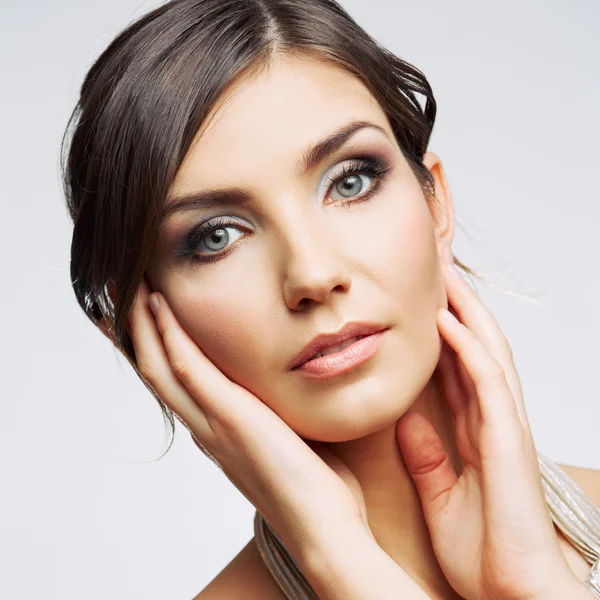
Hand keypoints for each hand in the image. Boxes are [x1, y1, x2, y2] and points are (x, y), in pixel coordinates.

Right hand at [126, 276, 437, 599]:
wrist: (322, 527)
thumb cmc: (315, 489)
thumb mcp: (290, 439)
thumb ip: (278, 414)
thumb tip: (292, 392)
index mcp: (218, 432)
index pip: (177, 385)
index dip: (157, 352)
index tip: (148, 320)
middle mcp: (205, 427)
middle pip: (155, 372)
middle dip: (136, 334)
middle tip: (122, 298)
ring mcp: (212, 423)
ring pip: (160, 366)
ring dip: (143, 326)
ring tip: (133, 291)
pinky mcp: (228, 417)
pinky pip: (187, 367)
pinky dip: (170, 334)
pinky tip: (161, 305)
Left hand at [395, 253, 582, 599]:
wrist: (511, 594)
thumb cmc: (484, 552)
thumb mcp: (440, 495)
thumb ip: (426, 456)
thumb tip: (406, 419)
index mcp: (475, 432)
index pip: (455, 368)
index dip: (439, 334)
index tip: (416, 304)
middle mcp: (491, 420)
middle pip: (473, 349)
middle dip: (456, 309)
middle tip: (433, 272)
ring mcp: (503, 424)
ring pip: (486, 351)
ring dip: (465, 312)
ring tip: (443, 276)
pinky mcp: (509, 436)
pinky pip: (487, 379)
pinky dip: (467, 346)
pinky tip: (447, 321)